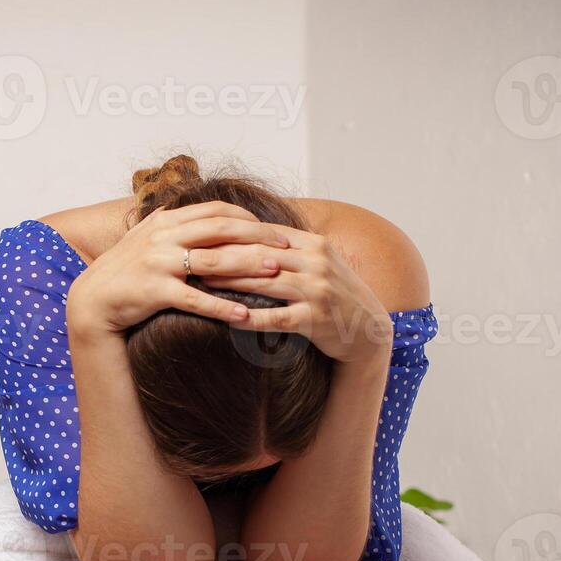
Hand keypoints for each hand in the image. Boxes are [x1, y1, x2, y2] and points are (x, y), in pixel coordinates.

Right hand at [66, 201, 292, 334]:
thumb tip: (208, 216)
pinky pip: (196, 299)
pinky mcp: (155, 291)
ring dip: (250, 265)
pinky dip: (222, 307)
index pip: (216, 210)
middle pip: (221, 229)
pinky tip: (244, 315)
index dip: (248, 218)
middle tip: (287, 246)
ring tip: (277, 273)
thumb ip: (176, 225)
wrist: (93, 300)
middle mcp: (164, 236)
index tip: (273, 229)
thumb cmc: (125, 271)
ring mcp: (159, 263)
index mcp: (166, 221)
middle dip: (259, 236)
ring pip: (214, 260)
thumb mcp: (148, 238)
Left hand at [205, 227, 393, 363]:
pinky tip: (227, 318)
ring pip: (265, 282)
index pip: (265, 232)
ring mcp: (317, 291)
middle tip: (191, 257)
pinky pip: (276, 318)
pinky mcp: (315, 320)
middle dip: (223, 255)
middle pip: (260, 254)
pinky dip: (250, 318)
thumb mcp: (320, 262)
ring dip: (230, 282)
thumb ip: (290, 247)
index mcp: (314, 244)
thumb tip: (249, 231)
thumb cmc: (336, 294)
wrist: (369, 329)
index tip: (202, 234)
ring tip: (201, 283)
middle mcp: (317, 263)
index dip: (231, 233)